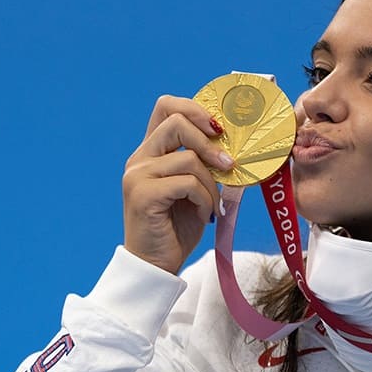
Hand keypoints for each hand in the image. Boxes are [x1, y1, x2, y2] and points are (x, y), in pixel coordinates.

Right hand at [122, 96, 234, 273]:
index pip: (166, 107)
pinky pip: (188, 183)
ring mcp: (137, 176)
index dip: (195, 108)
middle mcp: (138, 160)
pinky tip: (204, 214)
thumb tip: (233, 144)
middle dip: (210, 142)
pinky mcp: (144, 195)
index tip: (218, 129)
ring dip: (211, 183)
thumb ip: (201, 163)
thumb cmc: (176, 228)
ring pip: (188, 158)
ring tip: (212, 204)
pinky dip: (204, 199)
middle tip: (228, 165)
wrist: (156, 264)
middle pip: (177, 122)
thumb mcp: (194, 188)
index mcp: (149, 153)